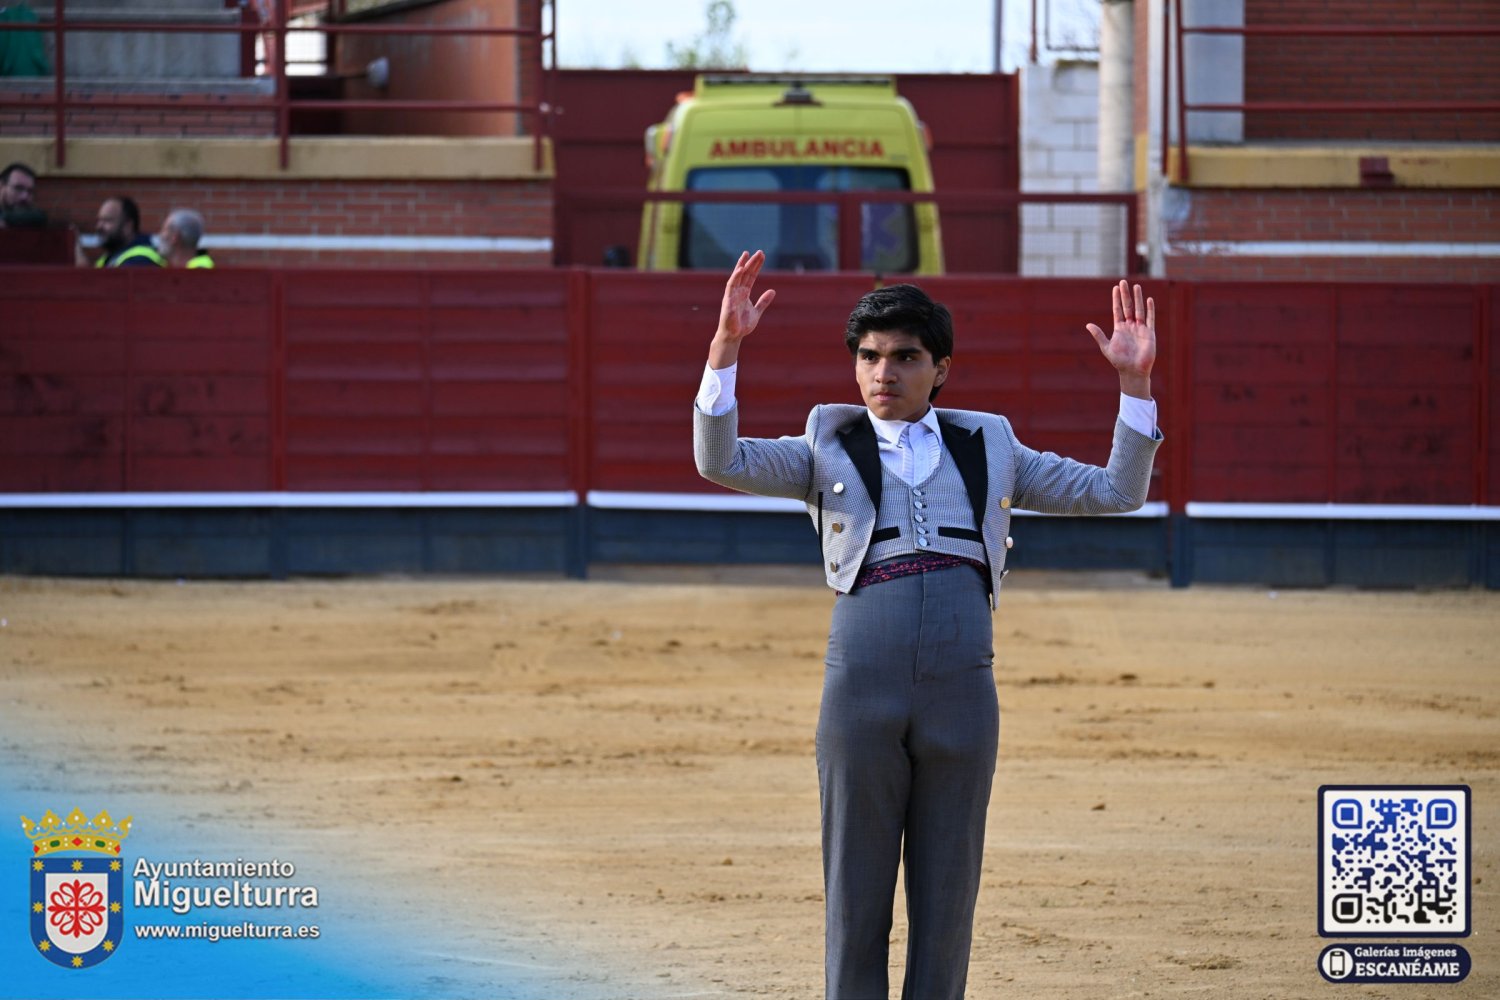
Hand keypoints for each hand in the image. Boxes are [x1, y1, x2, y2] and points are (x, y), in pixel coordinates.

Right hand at [709, 250, 775, 368]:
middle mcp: (737, 292)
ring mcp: (732, 295)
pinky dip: (735, 277)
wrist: (733, 336)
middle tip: (760, 252)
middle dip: (752, 263)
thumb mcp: (757, 312)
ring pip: (737, 277)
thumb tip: (773, 291)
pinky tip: (740, 269)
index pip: (750, 276)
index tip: (761, 256)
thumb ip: (763, 301)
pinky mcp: (727, 300)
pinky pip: (730, 286)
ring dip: (742, 265)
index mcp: (744, 293)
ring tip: (748, 254)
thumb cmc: (742, 325)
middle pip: (745, 274)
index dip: (756, 266)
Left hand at [1086, 279, 1155, 398]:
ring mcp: (1140, 329)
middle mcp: (1130, 326)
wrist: (1132, 371)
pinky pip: (1150, 319)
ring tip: (1136, 286)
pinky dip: (1149, 310)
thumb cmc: (1119, 361)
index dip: (1116, 299)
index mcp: (1119, 328)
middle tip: (1123, 282)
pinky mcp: (1149, 333)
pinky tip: (1148, 300)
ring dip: (1137, 298)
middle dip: (1125, 295)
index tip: (1115, 287)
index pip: (1118, 310)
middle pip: (1128, 306)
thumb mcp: (1106, 347)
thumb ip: (1099, 335)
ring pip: (1139, 310)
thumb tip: (1088, 324)